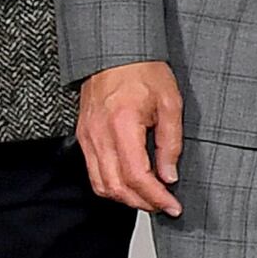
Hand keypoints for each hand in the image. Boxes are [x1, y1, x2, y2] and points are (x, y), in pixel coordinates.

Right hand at [76, 61, 185, 218]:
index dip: (156, 197)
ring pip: (101, 184)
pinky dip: (111, 185)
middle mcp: (99, 135)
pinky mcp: (84, 136)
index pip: (136, 176)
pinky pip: (93, 171)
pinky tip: (130, 184)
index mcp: (122, 125)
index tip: (173, 206)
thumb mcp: (170, 104)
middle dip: (142, 203)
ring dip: (125, 198)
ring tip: (150, 198)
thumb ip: (170, 143)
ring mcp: (87, 137)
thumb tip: (169, 176)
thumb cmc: (143, 70)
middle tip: (164, 206)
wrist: (115, 51)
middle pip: (116, 187)